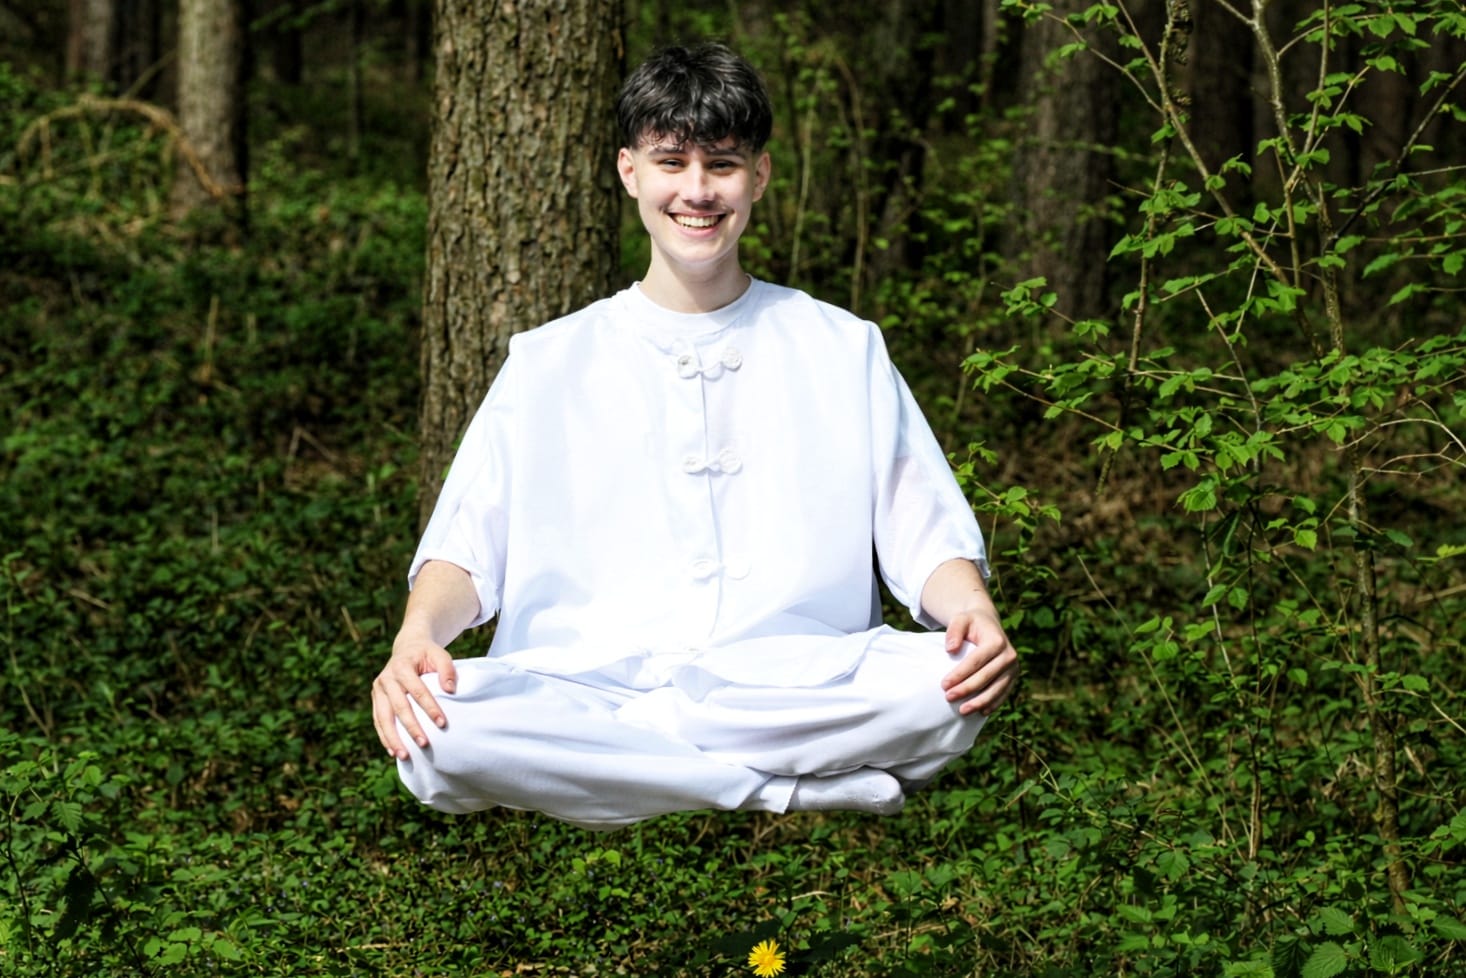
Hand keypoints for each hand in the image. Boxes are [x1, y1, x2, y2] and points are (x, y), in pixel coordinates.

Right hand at [371, 631, 457, 759]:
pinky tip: (393, 752)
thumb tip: (450, 690)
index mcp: (402, 666)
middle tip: (424, 744)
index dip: (430, 707)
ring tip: (404, 756)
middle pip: (398, 707)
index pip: (417, 690)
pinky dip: (384, 737)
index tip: (442, 723)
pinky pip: (377, 720)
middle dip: (411, 727)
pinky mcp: (376, 699)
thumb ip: (447, 669)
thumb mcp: (440, 654)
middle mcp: (386, 678)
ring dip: (393, 738)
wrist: (407, 648)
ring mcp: (378, 690)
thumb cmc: (427, 654)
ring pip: (383, 717)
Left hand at [939, 607, 1018, 716]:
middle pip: (986, 677)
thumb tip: (950, 649)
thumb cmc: (971, 622)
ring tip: (963, 711)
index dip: (960, 674)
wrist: (988, 623)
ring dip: (980, 702)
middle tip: (949, 698)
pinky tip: (981, 712)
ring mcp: (1013, 667)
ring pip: (997, 688)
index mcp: (997, 641)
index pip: (976, 661)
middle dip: (967, 690)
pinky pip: (1004, 693)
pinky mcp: (1014, 676)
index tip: (944, 685)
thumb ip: (954, 631)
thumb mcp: (960, 619)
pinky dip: (994, 703)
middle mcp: (1009, 655)